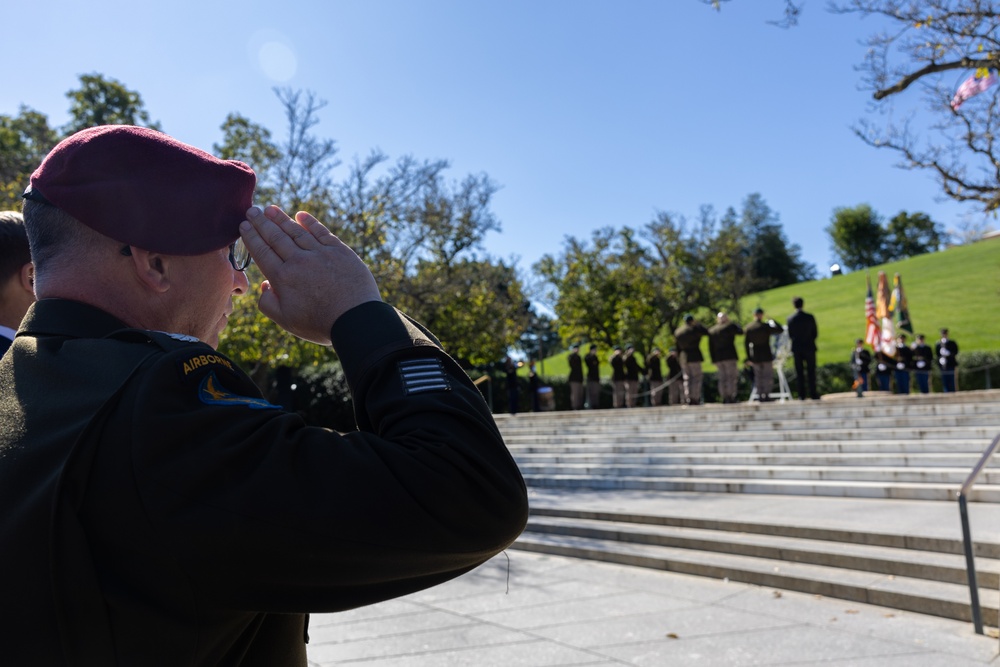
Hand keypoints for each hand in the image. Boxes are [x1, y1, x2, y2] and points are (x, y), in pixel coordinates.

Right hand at [239, 205, 381, 344]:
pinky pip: (322, 232)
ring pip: (297, 232)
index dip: (251, 237)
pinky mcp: (340, 251)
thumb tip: (264, 285)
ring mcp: (320, 254)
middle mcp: (299, 261)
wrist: (356, 319)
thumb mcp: (286, 321)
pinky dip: (310, 223)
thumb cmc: (320, 324)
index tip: (243, 226)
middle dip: (262, 222)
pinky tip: (301, 215)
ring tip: (270, 209)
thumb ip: (267, 304)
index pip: (262, 252)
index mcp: (283, 278)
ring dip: (282, 219)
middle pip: (276, 237)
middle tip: (252, 210)